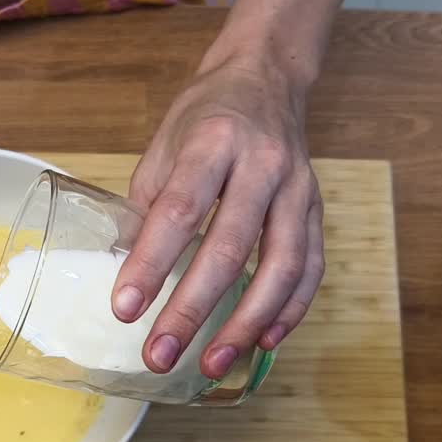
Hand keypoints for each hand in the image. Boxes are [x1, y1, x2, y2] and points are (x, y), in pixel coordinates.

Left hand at [113, 57, 324, 379]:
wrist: (266, 77)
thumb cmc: (206, 117)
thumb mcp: (164, 147)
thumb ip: (148, 207)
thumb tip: (124, 272)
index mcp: (213, 142)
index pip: (180, 211)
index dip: (151, 264)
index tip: (125, 309)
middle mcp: (262, 164)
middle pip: (230, 247)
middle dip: (193, 309)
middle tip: (160, 354)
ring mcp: (297, 188)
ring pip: (281, 266)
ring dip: (245, 323)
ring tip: (211, 364)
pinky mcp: (317, 209)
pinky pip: (311, 268)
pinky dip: (289, 310)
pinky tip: (263, 341)